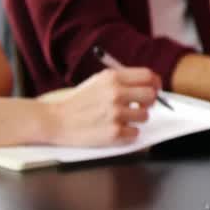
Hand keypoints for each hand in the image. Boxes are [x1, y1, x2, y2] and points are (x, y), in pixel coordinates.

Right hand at [39, 67, 159, 145]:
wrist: (54, 120)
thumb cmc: (77, 102)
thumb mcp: (98, 81)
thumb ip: (122, 80)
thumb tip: (148, 84)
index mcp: (112, 78)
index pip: (148, 76)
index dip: (155, 83)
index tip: (154, 89)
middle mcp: (116, 93)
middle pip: (151, 95)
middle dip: (148, 102)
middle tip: (139, 106)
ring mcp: (115, 113)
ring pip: (145, 116)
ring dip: (136, 119)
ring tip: (121, 119)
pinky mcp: (113, 132)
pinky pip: (135, 133)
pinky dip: (128, 134)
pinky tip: (114, 130)